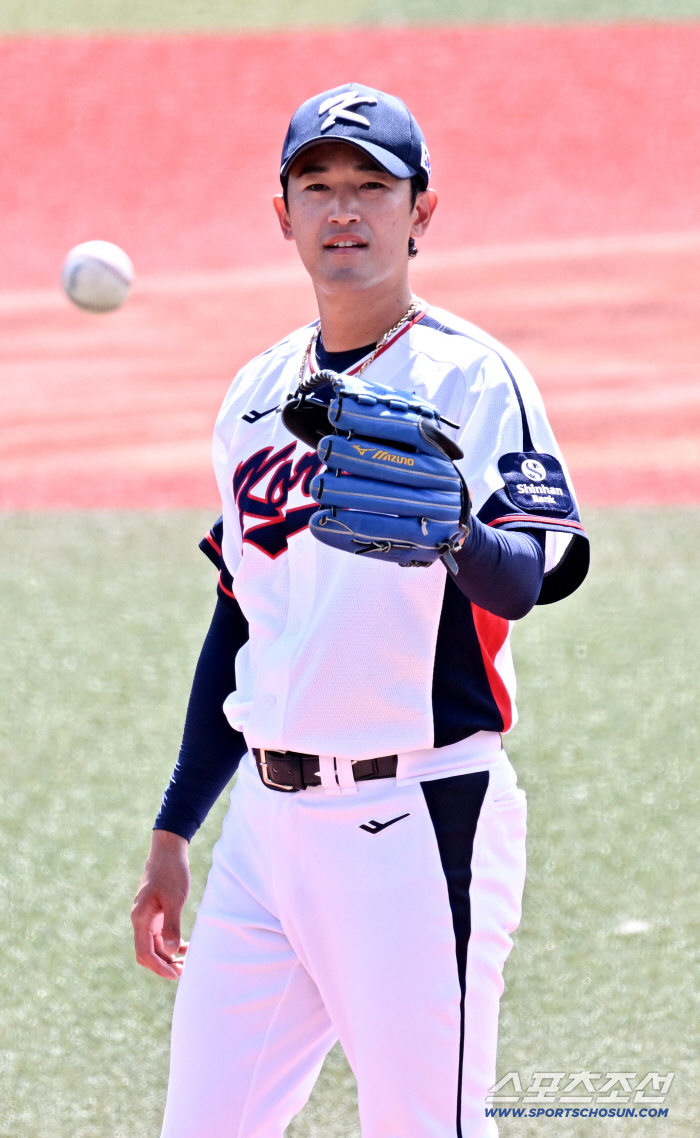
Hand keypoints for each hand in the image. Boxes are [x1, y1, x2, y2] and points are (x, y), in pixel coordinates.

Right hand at [131, 829, 190, 979]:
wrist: (169, 850)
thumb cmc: (171, 872)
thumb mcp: (174, 899)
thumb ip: (172, 925)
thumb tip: (170, 951)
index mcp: (141, 918)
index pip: (145, 953)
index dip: (159, 967)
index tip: (175, 975)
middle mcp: (141, 920)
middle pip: (148, 952)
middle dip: (163, 964)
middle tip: (183, 972)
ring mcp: (147, 916)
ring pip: (155, 944)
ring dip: (168, 955)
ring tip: (187, 962)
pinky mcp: (155, 911)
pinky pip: (160, 934)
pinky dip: (170, 942)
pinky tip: (185, 946)